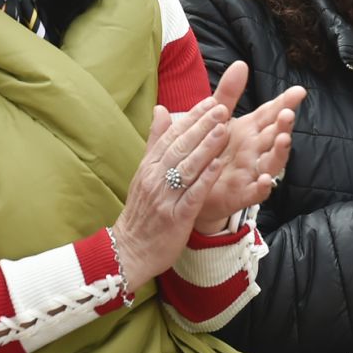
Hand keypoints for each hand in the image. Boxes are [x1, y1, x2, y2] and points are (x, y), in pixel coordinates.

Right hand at [111, 101, 230, 285]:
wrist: (129, 250)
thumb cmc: (142, 212)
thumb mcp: (144, 173)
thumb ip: (155, 141)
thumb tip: (160, 109)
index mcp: (149, 166)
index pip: (172, 136)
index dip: (192, 118)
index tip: (211, 102)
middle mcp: (155, 178)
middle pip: (180, 147)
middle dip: (202, 126)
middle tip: (222, 108)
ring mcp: (164, 198)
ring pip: (186, 168)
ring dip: (206, 147)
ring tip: (224, 129)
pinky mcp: (174, 218)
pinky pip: (191, 195)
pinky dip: (204, 179)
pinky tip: (217, 166)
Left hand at [195, 62, 304, 231]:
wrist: (192, 188)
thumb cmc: (210, 150)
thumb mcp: (217, 118)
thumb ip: (228, 93)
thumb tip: (241, 63)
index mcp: (250, 129)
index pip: (270, 113)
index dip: (284, 102)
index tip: (299, 91)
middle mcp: (256, 149)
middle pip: (275, 134)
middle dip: (284, 124)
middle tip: (288, 113)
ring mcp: (252, 171)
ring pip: (273, 162)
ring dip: (280, 152)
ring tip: (283, 140)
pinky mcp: (242, 193)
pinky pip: (256, 192)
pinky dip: (263, 187)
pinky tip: (265, 180)